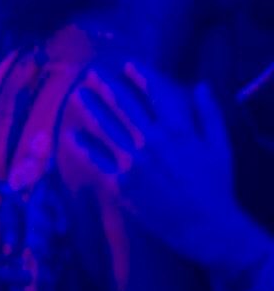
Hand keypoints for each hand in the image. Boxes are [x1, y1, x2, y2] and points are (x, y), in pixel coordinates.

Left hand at [71, 62, 273, 276]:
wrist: (205, 226)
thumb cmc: (215, 186)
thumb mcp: (221, 147)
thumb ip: (209, 115)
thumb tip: (201, 86)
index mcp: (178, 130)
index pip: (155, 94)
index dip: (140, 76)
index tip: (126, 64)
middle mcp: (151, 141)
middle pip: (124, 106)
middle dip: (105, 86)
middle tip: (90, 72)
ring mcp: (132, 161)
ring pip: (104, 127)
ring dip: (88, 108)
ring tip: (75, 94)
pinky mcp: (119, 182)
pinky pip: (95, 159)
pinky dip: (81, 145)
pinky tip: (70, 134)